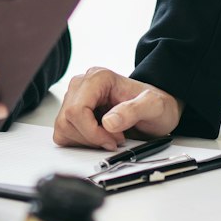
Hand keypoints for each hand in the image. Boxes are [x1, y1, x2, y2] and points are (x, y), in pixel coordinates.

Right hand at [53, 68, 182, 149]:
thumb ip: (133, 111)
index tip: (113, 140)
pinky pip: (63, 132)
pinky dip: (81, 142)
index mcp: (98, 78)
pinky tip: (99, 138)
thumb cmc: (156, 105)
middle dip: (91, 137)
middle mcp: (82, 85)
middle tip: (114, 139)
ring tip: (109, 137)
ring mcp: (75, 98)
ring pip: (63, 127)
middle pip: (67, 119)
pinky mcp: (73, 113)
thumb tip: (108, 122)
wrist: (157, 110)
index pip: (77, 109)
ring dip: (86, 140)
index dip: (92, 132)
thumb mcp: (155, 107)